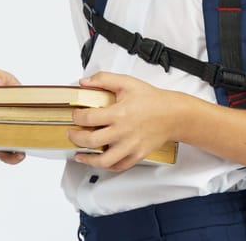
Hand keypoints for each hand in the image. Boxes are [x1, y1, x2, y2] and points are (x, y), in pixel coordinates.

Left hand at [67, 72, 181, 170]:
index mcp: (119, 113)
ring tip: (79, 155)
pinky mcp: (137, 155)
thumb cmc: (152, 99)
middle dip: (76, 138)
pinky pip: (119, 166)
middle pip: (91, 141)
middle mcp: (123, 132)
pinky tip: (99, 161)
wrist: (174, 114)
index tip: (74, 115)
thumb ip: (103, 79)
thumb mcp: (127, 83)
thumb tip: (84, 82)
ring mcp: (130, 146)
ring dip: (87, 159)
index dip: (76, 117)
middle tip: (71, 134)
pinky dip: (106, 166)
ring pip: (104, 161)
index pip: (89, 118)